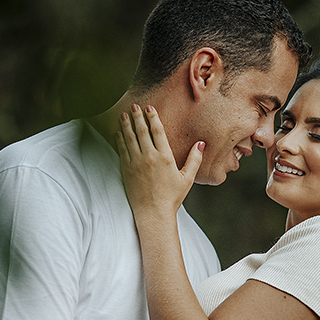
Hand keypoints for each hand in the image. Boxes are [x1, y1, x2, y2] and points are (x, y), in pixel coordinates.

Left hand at [116, 104, 203, 219]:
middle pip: (141, 131)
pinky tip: (118, 133)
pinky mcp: (127, 171)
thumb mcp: (187, 178)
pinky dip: (119, 140)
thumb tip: (201, 143)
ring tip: (123, 115)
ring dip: (126, 125)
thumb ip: (194, 159)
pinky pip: (122, 151)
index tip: (149, 108)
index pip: (157, 131)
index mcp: (165, 156)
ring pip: (129, 138)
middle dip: (137, 117)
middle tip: (134, 106)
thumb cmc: (172, 197)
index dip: (153, 117)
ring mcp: (136, 163)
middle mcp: (149, 157)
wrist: (153, 213)